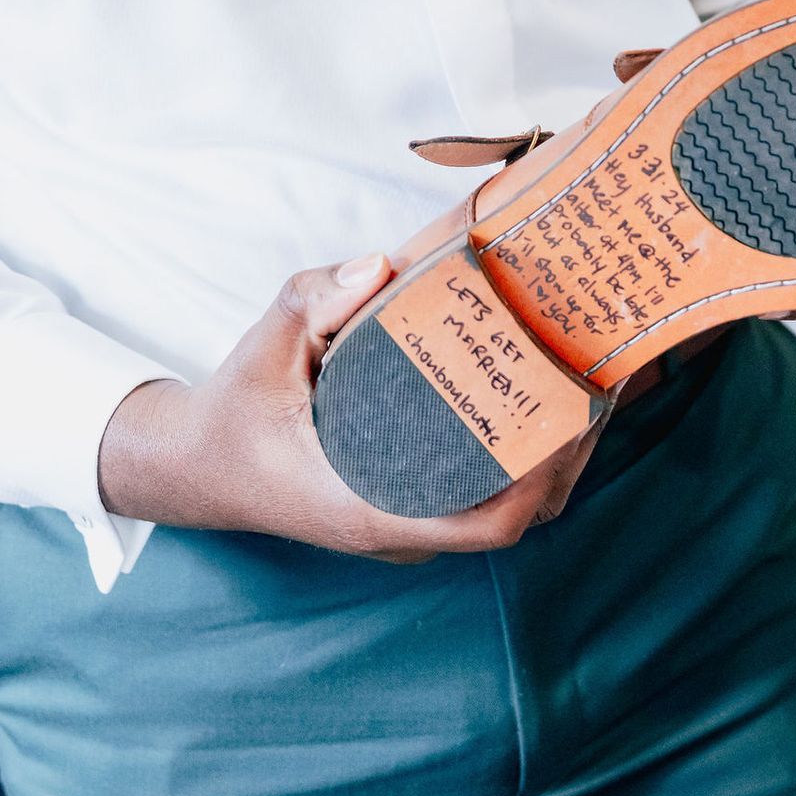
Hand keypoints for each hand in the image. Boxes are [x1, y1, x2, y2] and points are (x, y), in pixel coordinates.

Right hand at [98, 256, 607, 563]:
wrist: (194, 465)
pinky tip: (537, 395)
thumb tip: (379, 265)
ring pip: (502, 504)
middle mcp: (399, 530)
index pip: (490, 524)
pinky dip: (516, 453)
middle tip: (601, 377)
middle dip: (568, 452)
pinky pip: (479, 492)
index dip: (548, 478)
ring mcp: (405, 525)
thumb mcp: (263, 348)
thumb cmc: (232, 416)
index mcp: (371, 513)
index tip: (580, 419)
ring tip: (585, 379)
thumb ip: (313, 302)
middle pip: (516, 511)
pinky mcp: (405, 507)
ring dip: (551, 453)